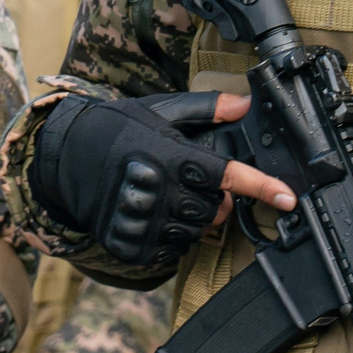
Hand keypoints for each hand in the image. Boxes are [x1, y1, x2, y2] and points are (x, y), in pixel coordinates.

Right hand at [30, 92, 291, 278]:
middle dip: (217, 201)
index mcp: (171, 157)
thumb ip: (207, 110)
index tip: (288, 198)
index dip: (261, 187)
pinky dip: (172, 235)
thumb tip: (246, 103)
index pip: (227, 176)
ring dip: (193, 219)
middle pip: (216, 211)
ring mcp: (144, 221)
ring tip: (168, 196)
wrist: (64, 158)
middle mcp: (159, 191)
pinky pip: (171, 249)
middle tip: (195, 184)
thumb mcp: (161, 111)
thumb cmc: (117, 129)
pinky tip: (154, 214)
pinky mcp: (131, 243)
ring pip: (196, 232)